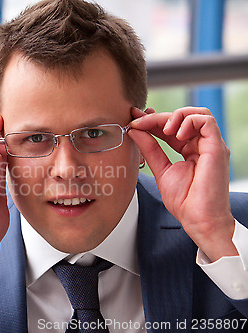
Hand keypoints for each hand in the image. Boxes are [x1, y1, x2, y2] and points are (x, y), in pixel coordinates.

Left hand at [128, 107, 237, 261]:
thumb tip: (135, 131)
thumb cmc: (185, 201)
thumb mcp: (160, 169)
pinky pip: (206, 120)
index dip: (152, 120)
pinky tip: (176, 134)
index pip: (171, 127)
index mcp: (189, 150)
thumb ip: (149, 149)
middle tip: (139, 121)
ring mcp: (210, 145)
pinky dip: (188, 121)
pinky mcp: (217, 147)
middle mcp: (201, 145)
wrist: (198, 218)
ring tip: (163, 130)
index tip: (134, 119)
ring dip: (176, 115)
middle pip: (181, 118)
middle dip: (157, 116)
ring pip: (197, 113)